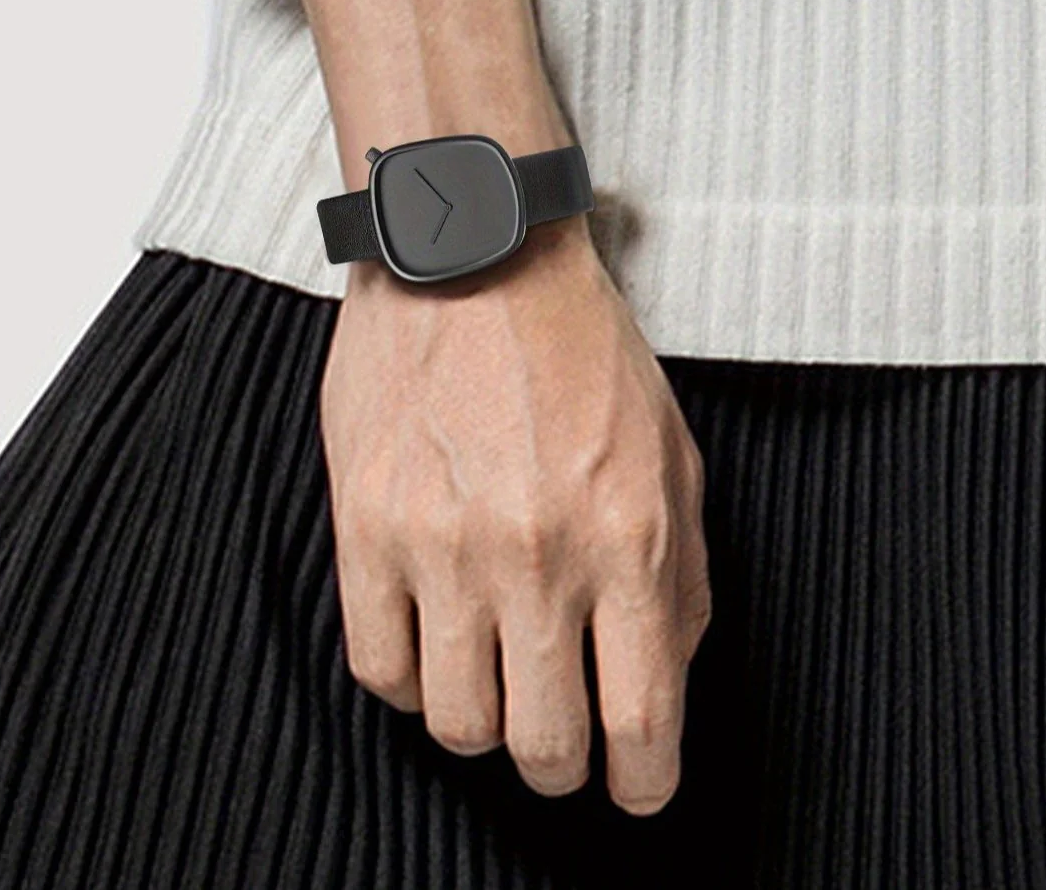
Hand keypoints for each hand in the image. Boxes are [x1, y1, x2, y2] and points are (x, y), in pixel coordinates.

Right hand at [320, 217, 710, 814]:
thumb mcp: (671, 455)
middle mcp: (536, 554)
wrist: (473, 257)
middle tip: (561, 738)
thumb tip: (659, 681)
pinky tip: (432, 640)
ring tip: (493, 676)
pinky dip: (410, 679)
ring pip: (456, 721)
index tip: (635, 787)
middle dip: (561, 764)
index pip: (641, 723)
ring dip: (484, 721)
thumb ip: (680, 578)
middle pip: (543, 744)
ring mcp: (440, 542)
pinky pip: (377, 666)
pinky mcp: (365, 522)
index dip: (644, 783)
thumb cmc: (579, 352)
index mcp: (627, 536)